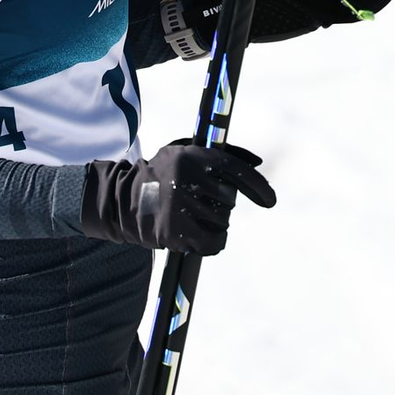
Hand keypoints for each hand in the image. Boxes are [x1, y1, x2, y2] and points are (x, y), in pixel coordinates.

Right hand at [80, 142, 275, 253]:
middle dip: (223, 204)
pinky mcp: (173, 230)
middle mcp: (187, 179)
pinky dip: (215, 242)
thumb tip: (258, 161)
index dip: (257, 186)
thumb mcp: (187, 151)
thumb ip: (224, 154)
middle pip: (229, 200)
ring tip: (196, 215)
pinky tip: (207, 237)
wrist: (124, 199)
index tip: (271, 201)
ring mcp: (179, 205)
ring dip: (216, 223)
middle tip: (204, 201)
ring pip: (222, 221)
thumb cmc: (164, 173)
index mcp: (194, 156)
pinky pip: (211, 242)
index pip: (235, 170)